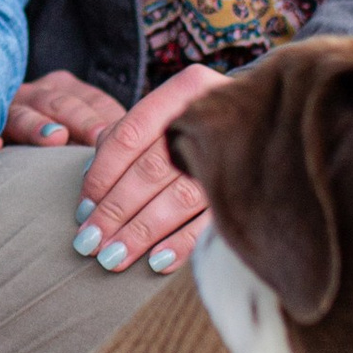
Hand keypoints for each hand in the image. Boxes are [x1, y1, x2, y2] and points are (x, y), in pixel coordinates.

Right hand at [3, 68, 127, 151]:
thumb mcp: (77, 130)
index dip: (107, 117)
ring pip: (22, 114)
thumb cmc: (52, 137)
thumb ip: (101, 137)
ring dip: (38, 125)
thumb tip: (138, 159)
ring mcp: (7, 111)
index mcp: (64, 90)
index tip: (126, 136)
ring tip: (55, 138)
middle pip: (59, 103)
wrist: (0, 135)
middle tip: (99, 139)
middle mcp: (36, 95)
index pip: (91, 100)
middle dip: (80, 120)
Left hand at [71, 64, 233, 274]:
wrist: (271, 127)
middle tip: (90, 242)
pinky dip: (181, 243)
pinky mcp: (251, 189)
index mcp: (185, 90)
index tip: (82, 209)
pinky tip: (157, 262)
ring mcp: (235, 155)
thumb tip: (86, 181)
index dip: (100, 175)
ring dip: (141, 232)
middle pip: (150, 169)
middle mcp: (212, 117)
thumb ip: (124, 139)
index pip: (129, 135)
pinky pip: (211, 221)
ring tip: (113, 256)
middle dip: (115, 210)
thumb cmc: (198, 126)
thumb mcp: (162, 118)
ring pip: (177, 197)